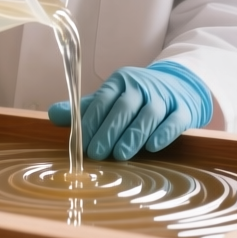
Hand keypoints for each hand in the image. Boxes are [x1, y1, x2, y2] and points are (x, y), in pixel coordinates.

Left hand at [48, 61, 212, 159]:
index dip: (91, 121)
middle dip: (109, 130)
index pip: (103, 100)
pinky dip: (164, 132)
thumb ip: (86, 109)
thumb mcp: (111, 98)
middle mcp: (141, 87)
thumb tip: (52, 114)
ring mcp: (164, 97)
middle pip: (124, 107)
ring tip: (121, 155)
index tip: (81, 142)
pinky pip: (174, 120)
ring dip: (134, 134)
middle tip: (97, 153)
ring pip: (149, 114)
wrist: (180, 84)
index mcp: (121, 82)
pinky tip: (153, 146)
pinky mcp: (183, 109)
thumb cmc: (138, 97)